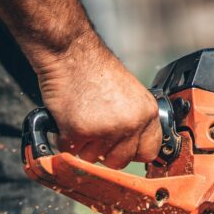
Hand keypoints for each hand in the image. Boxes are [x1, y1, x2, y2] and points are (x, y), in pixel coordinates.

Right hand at [33, 31, 161, 167]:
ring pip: (94, 159)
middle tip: (94, 131)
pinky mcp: (80, 131)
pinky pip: (71, 151)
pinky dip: (64, 139)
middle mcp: (132, 123)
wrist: (70, 52)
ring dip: (83, 146)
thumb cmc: (94, 70)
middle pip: (120, 161)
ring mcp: (107, 129)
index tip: (120, 148)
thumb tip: (131, 148)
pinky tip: (68, 118)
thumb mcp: (130, 94)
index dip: (131, 152)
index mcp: (147, 113)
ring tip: (81, 118)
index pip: (149, 152)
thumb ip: (135, 120)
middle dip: (104, 152)